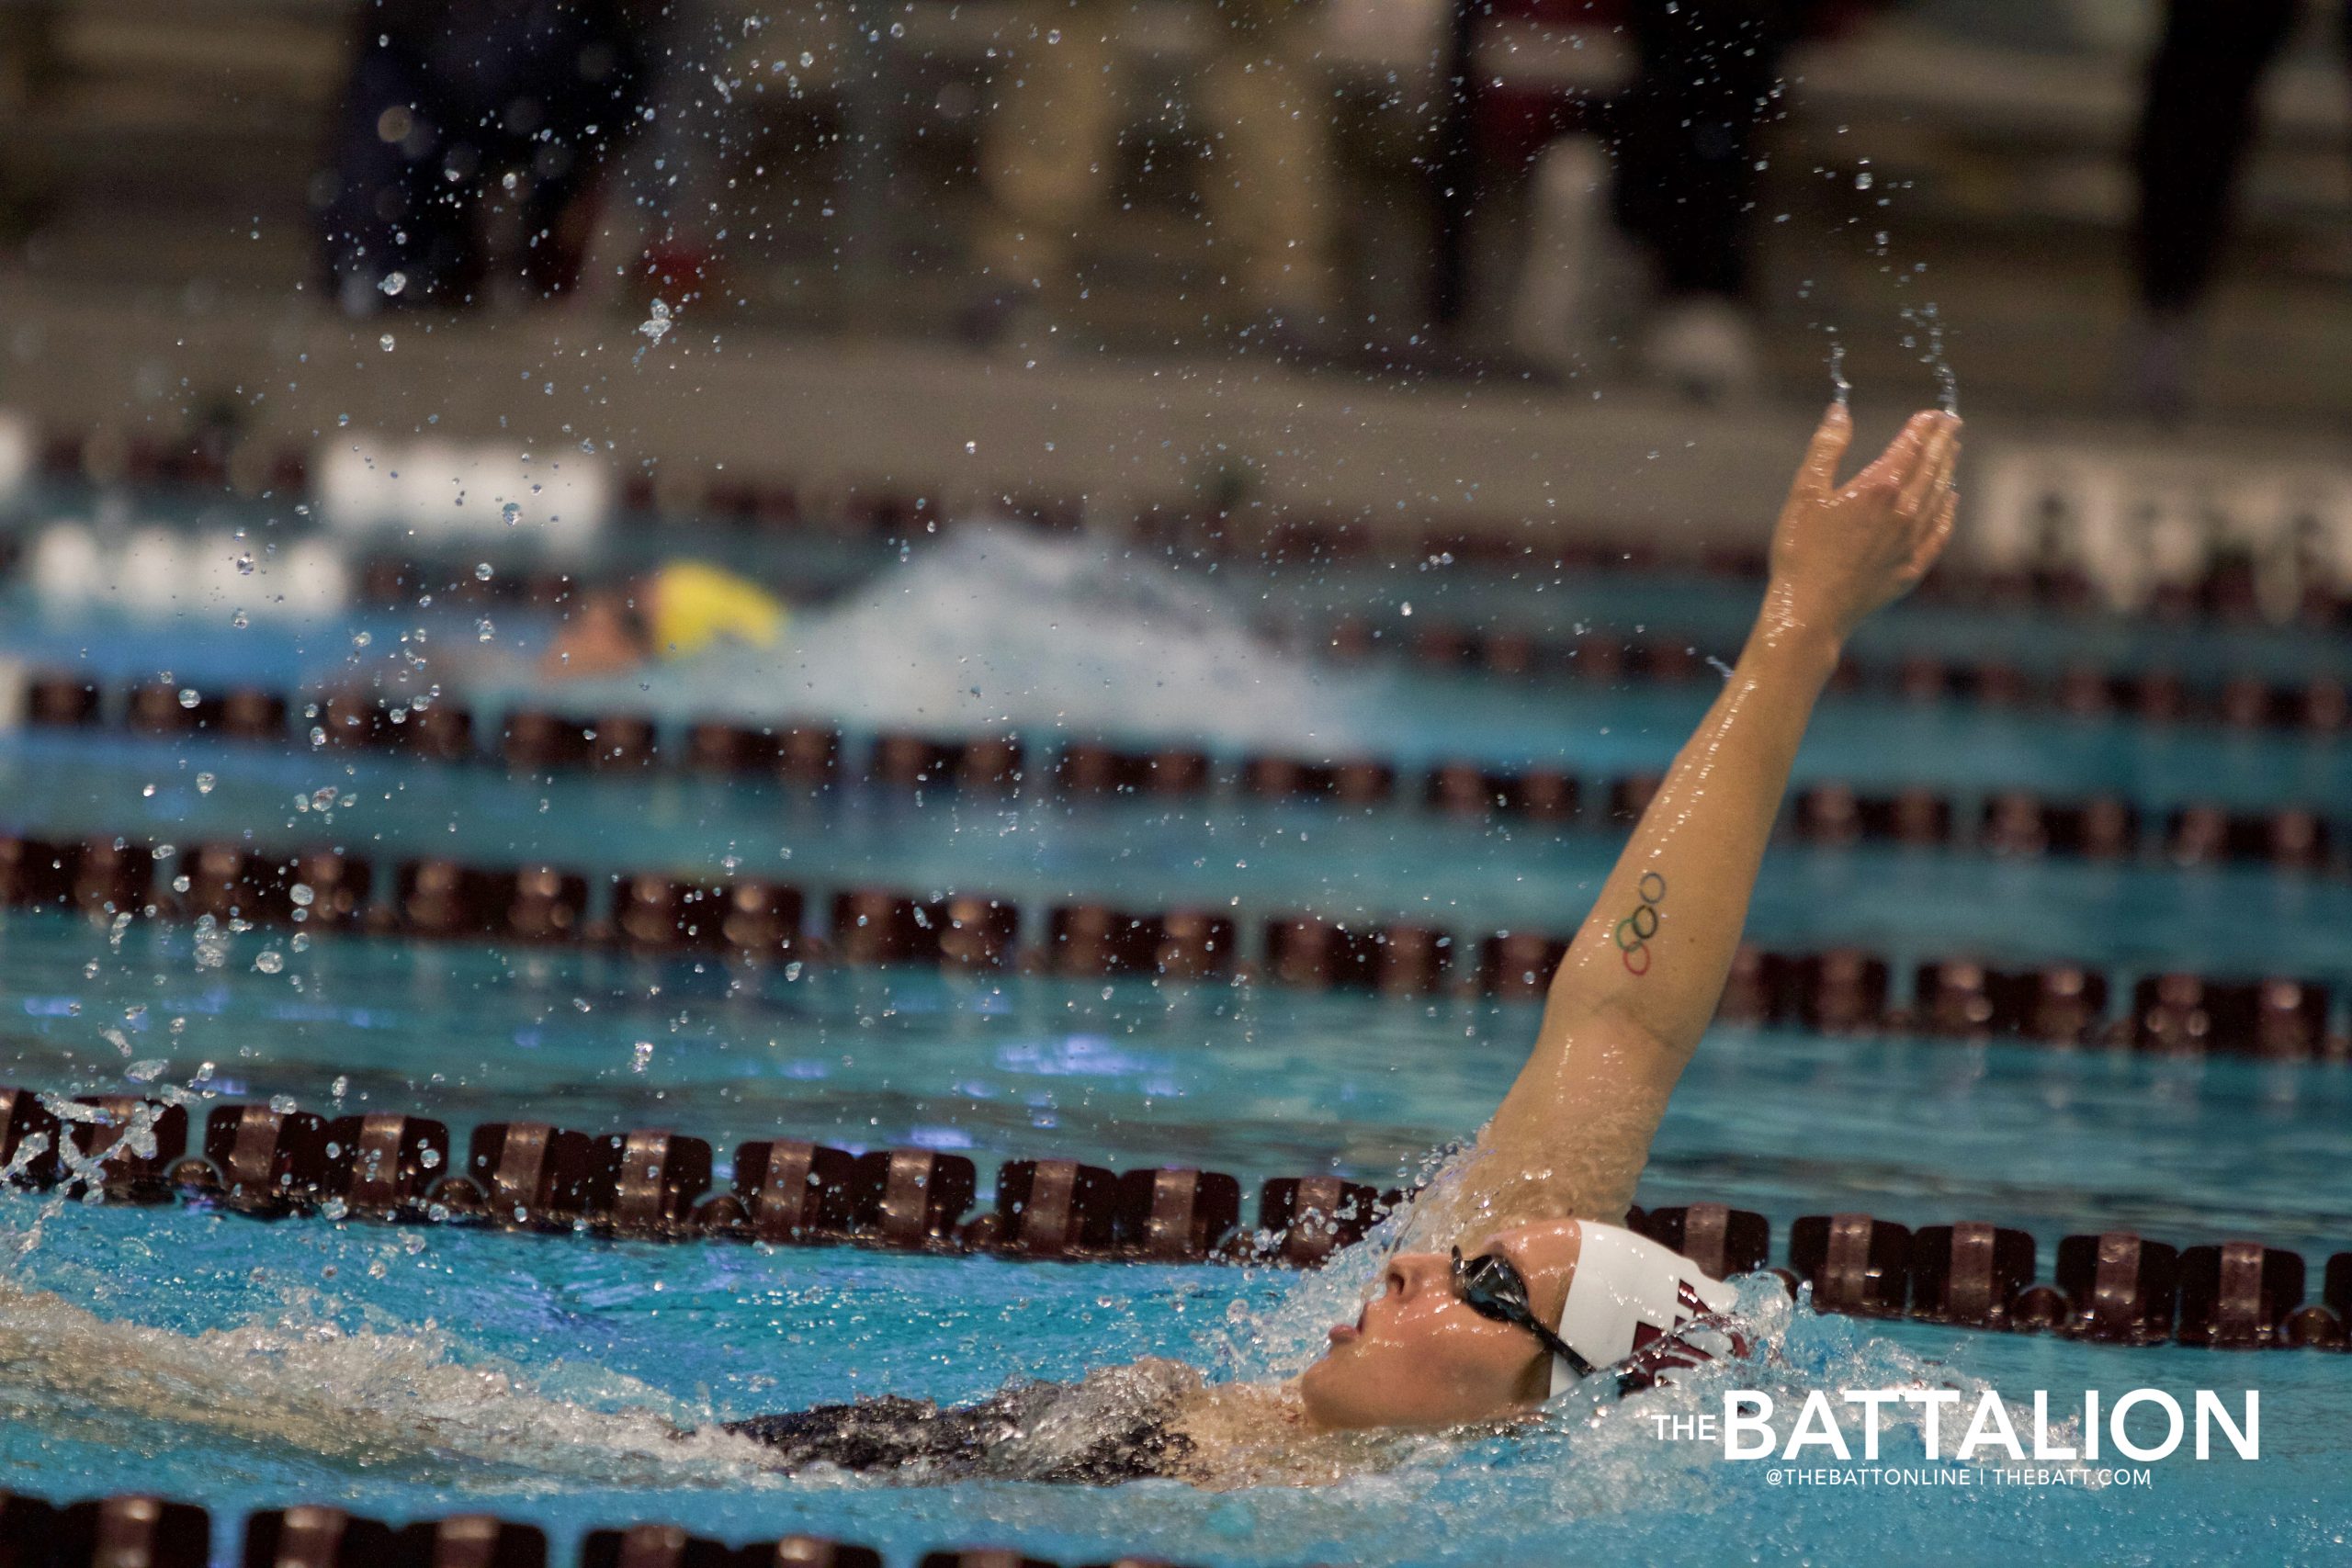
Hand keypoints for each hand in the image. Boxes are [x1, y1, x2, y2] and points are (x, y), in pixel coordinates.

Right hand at [1759, 404, 1959, 650]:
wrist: (1811, 610)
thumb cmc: (1801, 551)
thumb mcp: (1805, 493)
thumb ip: (1826, 448)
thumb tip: (1840, 411)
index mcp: (1878, 488)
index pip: (1910, 447)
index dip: (1923, 427)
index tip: (1933, 412)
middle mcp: (1903, 511)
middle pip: (1931, 468)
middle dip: (1943, 442)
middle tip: (1953, 423)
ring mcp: (1911, 541)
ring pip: (1939, 496)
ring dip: (1947, 470)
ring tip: (1953, 452)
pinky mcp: (1911, 568)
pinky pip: (1939, 532)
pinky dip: (1948, 511)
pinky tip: (1951, 501)